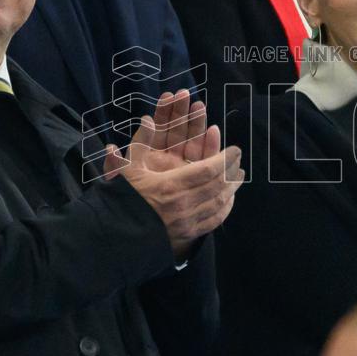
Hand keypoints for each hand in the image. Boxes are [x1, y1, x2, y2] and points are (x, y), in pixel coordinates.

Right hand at [102, 90, 244, 258]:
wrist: (117, 236)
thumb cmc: (123, 199)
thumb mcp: (127, 170)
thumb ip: (140, 144)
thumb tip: (148, 119)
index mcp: (171, 185)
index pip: (208, 169)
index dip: (225, 158)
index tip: (235, 149)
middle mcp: (184, 204)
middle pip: (218, 185)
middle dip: (232, 171)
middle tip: (239, 161)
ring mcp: (188, 222)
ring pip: (219, 203)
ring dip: (232, 188)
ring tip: (238, 177)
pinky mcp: (188, 235)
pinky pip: (214, 221)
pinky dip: (225, 209)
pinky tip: (228, 200)